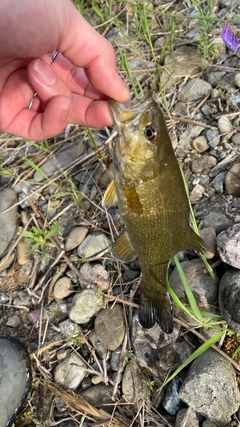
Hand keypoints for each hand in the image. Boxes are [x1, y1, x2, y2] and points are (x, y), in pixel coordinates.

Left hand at [0, 0, 129, 139]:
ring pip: (57, 114)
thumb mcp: (67, 24)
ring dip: (61, 100)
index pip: (85, 76)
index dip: (103, 90)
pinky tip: (57, 104)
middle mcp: (36, 69)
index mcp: (52, 44)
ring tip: (40, 73)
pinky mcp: (5, 112)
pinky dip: (53, 121)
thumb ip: (98, 58)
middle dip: (93, 107)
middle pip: (73, 100)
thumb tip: (122, 92)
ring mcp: (20, 92)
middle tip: (109, 113)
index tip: (120, 102)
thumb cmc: (15, 7)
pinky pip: (37, 128)